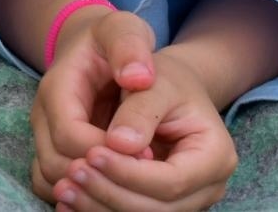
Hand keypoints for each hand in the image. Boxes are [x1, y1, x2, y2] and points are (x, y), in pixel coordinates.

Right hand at [30, 8, 157, 201]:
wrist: (93, 46)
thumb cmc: (113, 39)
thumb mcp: (125, 30)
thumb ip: (129, 48)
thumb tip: (138, 78)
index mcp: (58, 87)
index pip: (70, 136)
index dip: (107, 152)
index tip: (148, 152)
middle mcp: (42, 116)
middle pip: (56, 164)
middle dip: (101, 176)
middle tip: (144, 170)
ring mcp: (43, 135)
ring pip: (50, 179)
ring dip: (90, 189)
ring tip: (133, 182)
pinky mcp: (51, 150)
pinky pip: (51, 184)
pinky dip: (79, 194)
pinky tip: (115, 187)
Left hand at [48, 49, 237, 211]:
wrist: (166, 89)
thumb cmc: (163, 79)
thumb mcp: (155, 80)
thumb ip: (141, 109)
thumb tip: (119, 143)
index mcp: (215, 156)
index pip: (170, 181)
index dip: (128, 172)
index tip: (91, 153)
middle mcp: (206, 188)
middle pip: (155, 208)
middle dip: (109, 192)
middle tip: (70, 173)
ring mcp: (185, 202)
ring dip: (98, 207)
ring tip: (63, 188)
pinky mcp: (159, 203)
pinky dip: (97, 209)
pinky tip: (67, 200)